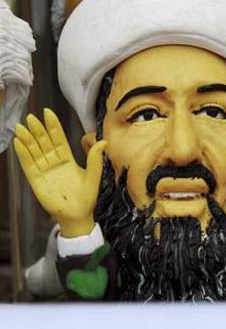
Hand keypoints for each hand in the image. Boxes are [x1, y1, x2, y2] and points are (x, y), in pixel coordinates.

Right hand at [14, 108, 105, 237]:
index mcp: (67, 159)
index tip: (48, 112)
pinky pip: (28, 164)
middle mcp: (54, 162)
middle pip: (44, 142)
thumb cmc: (87, 197)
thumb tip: (104, 141)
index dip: (53, 126)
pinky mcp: (36, 180)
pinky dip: (23, 154)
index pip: (59, 139)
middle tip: (32, 117)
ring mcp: (44, 170)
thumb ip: (95, 159)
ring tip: (21, 126)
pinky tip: (18, 142)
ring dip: (27, 139)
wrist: (78, 216)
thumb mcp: (93, 176)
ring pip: (34, 151)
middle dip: (38, 130)